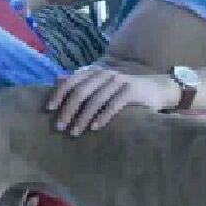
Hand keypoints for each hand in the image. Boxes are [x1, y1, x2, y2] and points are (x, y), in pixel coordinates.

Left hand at [46, 65, 177, 135]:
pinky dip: (102, 117)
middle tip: (59, 128)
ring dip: (82, 118)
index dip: (58, 95)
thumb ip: (81, 82)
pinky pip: (113, 104)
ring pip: (95, 100)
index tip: (49, 110)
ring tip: (74, 133)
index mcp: (94, 72)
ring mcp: (118, 81)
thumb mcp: (101, 85)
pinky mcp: (131, 91)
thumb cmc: (124, 90)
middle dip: (67, 110)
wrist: (156, 88)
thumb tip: (56, 80)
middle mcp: (104, 74)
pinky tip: (94, 128)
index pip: (71, 81)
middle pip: (80, 91)